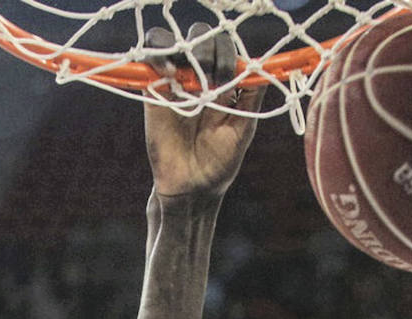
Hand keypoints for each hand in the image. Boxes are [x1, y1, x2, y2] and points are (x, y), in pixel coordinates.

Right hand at [144, 25, 263, 198]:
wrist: (192, 188)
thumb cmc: (220, 162)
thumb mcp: (243, 129)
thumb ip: (252, 97)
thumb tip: (259, 66)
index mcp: (222, 83)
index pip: (224, 47)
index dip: (227, 55)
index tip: (229, 80)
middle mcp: (198, 78)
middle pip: (202, 38)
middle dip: (210, 52)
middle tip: (212, 80)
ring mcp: (175, 83)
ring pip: (175, 41)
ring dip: (187, 49)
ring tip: (191, 75)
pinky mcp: (154, 91)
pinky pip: (151, 58)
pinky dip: (158, 54)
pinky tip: (170, 71)